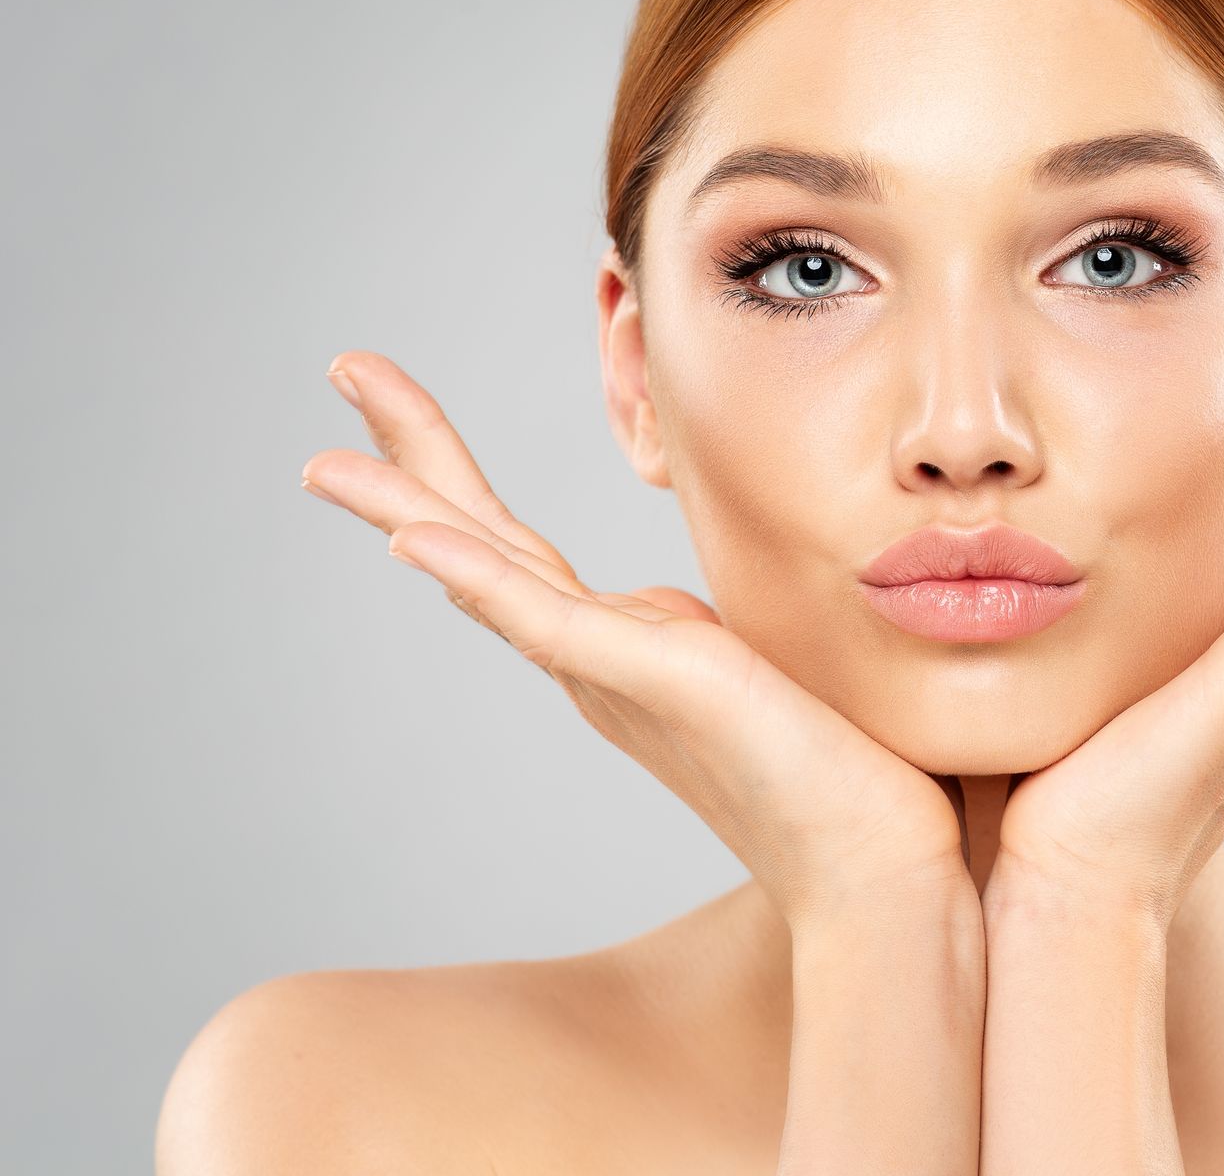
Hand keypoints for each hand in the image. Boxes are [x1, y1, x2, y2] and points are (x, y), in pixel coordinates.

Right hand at [300, 350, 975, 929]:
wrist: (882, 871)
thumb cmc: (848, 779)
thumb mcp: (769, 668)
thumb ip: (720, 639)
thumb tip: (699, 606)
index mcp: (630, 650)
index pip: (520, 549)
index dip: (456, 479)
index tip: (400, 414)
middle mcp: (606, 663)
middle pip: (486, 539)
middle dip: (412, 454)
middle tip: (347, 367)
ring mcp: (622, 675)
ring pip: (493, 569)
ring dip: (407, 503)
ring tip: (325, 458)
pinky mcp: (663, 684)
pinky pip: (551, 622)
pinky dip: (480, 579)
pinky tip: (414, 539)